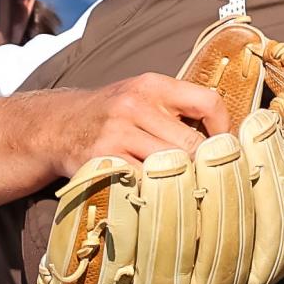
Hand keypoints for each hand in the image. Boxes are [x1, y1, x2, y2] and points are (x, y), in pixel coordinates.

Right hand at [40, 73, 230, 178]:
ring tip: (190, 192)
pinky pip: (142, 184)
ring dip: (182, 183)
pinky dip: (155, 194)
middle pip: (191, 144)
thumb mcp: (143, 97)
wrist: (54, 127)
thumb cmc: (112, 115)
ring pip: (169, 167)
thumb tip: (229, 141)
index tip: (228, 149)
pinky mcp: (101, 162)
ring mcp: (115, 134)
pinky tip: (159, 197)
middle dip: (204, 165)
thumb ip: (180, 110)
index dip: (225, 129)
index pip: (208, 102)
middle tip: (213, 181)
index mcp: (153, 85)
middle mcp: (134, 105)